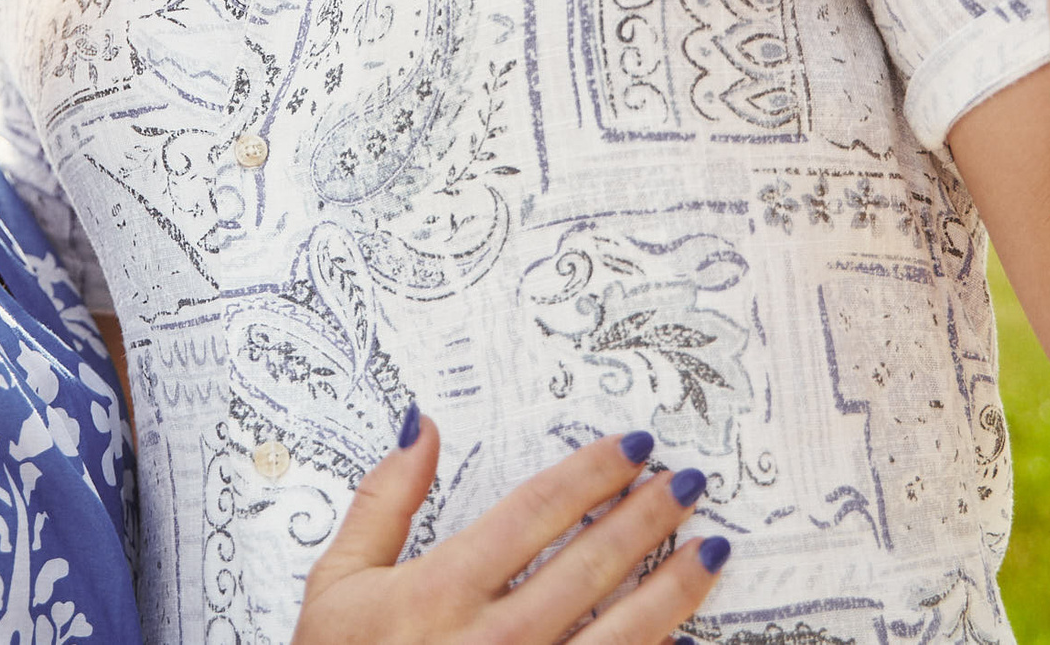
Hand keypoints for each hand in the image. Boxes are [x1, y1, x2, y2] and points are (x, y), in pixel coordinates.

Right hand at [293, 416, 726, 644]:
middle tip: (687, 481)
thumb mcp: (339, 585)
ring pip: (622, 633)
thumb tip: (421, 427)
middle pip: (590, 564)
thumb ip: (382, 501)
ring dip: (672, 587)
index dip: (591, 473)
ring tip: (711, 550)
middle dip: (647, 516)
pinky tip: (683, 633)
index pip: (534, 512)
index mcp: (438, 594)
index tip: (632, 449)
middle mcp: (491, 642)